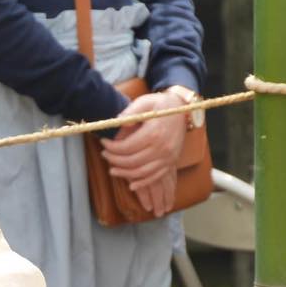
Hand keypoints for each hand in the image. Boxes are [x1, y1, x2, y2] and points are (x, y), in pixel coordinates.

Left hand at [100, 92, 187, 217]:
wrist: (182, 109)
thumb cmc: (160, 105)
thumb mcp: (145, 101)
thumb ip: (131, 111)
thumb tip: (118, 122)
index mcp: (154, 133)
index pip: (127, 147)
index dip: (112, 147)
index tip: (103, 142)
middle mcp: (163, 147)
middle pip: (132, 162)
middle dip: (115, 160)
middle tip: (104, 155)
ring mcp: (168, 157)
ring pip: (142, 173)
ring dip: (125, 174)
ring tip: (112, 170)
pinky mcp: (172, 162)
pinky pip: (156, 177)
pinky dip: (143, 183)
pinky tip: (131, 185)